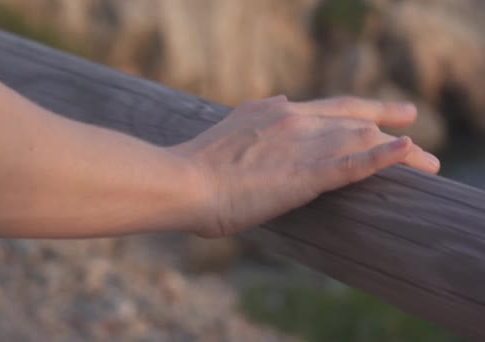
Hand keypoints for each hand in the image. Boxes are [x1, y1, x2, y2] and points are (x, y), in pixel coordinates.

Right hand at [169, 96, 439, 237]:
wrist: (184, 182)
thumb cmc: (198, 168)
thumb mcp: (231, 131)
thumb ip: (258, 118)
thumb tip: (281, 101)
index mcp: (274, 111)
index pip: (328, 106)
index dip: (357, 108)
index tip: (376, 112)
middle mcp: (293, 119)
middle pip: (353, 115)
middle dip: (387, 118)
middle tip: (412, 121)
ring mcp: (301, 145)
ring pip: (362, 139)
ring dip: (401, 152)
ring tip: (428, 163)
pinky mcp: (304, 175)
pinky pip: (353, 164)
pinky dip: (383, 158)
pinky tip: (409, 152)